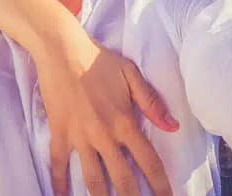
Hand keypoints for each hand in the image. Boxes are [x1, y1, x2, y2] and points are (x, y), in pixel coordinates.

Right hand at [35, 35, 175, 195]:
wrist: (61, 49)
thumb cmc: (98, 59)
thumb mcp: (130, 74)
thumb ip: (151, 102)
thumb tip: (173, 126)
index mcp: (124, 121)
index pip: (148, 161)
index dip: (160, 185)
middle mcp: (103, 135)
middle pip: (122, 179)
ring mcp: (79, 136)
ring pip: (92, 179)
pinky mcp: (59, 133)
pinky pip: (58, 163)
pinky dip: (59, 183)